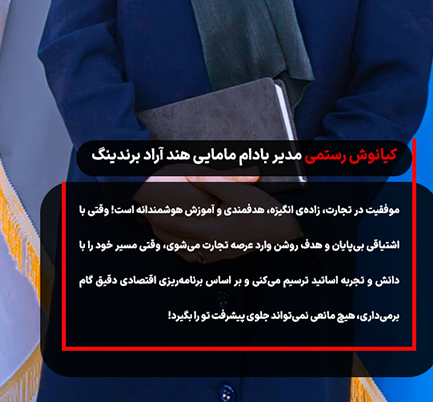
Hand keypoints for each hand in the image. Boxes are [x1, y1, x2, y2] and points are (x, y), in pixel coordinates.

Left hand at [141, 165, 302, 263]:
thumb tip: (191, 174)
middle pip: (179, 241)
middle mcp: (212, 247)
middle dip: (163, 231)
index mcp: (211, 231)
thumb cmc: (262, 211)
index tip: (147, 211)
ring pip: (189, 252)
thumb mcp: (237, 190)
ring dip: (173, 242)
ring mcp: (221, 254)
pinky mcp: (229, 255)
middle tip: (150, 219)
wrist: (284, 232)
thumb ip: (212, 182)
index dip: (161, 217)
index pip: (177, 225)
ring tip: (163, 232)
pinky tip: (189, 244)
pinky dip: (189, 251)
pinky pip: (201, 258)